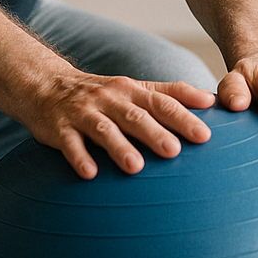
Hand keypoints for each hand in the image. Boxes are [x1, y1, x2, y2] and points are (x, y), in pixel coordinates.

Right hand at [21, 72, 216, 178]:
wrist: (45, 85)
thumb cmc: (100, 94)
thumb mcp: (134, 88)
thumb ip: (171, 94)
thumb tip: (212, 100)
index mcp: (130, 91)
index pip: (160, 102)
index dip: (182, 117)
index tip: (204, 135)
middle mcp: (108, 100)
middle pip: (134, 116)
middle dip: (154, 133)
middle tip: (174, 151)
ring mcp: (83, 113)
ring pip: (103, 130)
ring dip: (119, 147)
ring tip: (135, 166)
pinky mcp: (59, 129)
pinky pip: (69, 143)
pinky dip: (79, 157)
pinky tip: (90, 173)